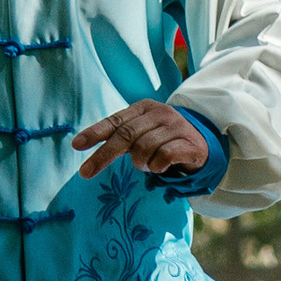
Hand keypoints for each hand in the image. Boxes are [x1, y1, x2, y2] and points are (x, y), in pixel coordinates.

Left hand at [72, 99, 210, 185]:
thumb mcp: (143, 132)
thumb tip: (84, 145)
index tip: (76, 145)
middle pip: (125, 136)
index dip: (95, 132)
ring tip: (147, 165)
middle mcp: (159, 113)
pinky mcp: (188, 143)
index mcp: (144, 108)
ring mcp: (176, 127)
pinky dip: (157, 167)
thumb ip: (121, 136)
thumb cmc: (165, 138)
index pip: (115, 121)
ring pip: (143, 149)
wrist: (204, 143)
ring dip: (140, 164)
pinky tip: (161, 167)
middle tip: (85, 172)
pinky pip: (162, 158)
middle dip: (103, 155)